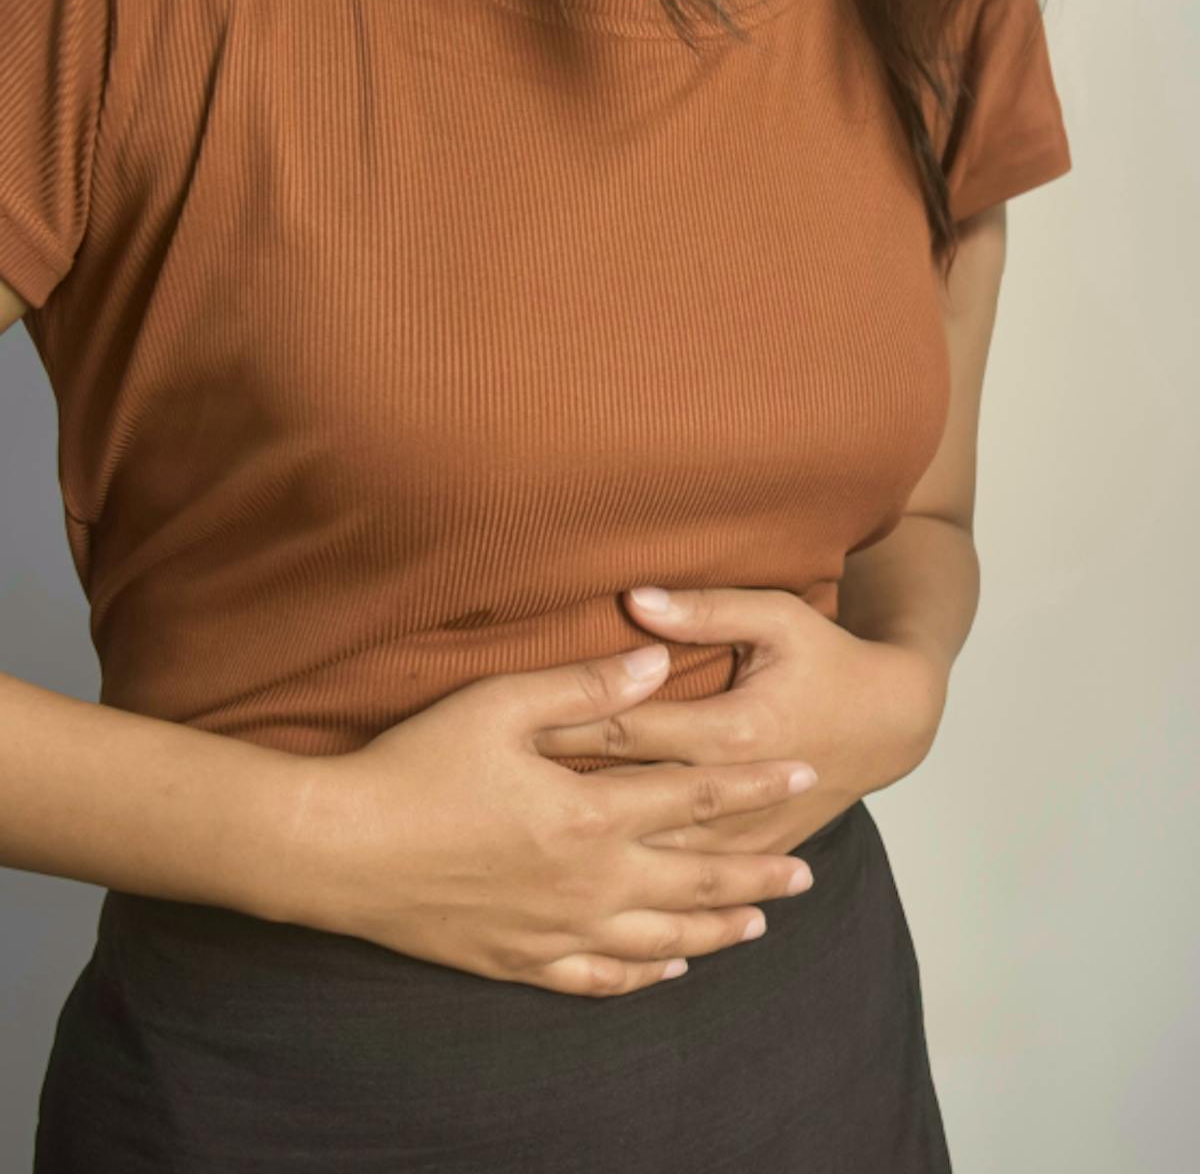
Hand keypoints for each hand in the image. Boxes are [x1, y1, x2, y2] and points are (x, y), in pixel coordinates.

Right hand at [274, 643, 818, 998]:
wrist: (338, 850)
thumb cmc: (414, 767)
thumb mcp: (499, 705)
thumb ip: (586, 686)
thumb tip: (658, 664)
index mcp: (589, 815)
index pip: (696, 795)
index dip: (755, 783)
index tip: (803, 774)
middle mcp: (587, 882)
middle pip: (696, 880)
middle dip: (757, 873)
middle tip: (806, 873)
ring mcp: (554, 931)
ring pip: (660, 941)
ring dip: (716, 929)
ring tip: (757, 923)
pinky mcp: (517, 961)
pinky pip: (598, 981)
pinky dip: (643, 978)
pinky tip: (668, 970)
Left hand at [534, 586, 949, 855]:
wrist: (891, 723)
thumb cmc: (829, 661)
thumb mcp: (777, 617)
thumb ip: (706, 610)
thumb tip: (635, 600)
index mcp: (733, 729)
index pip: (628, 729)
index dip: (565, 726)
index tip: (508, 729)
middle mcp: (735, 792)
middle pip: (631, 796)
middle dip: (563, 795)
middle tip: (495, 797)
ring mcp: (746, 833)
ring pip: (655, 854)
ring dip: (597, 853)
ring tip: (528, 857)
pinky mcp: (753, 853)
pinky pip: (692, 884)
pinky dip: (645, 889)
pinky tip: (596, 904)